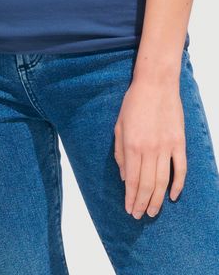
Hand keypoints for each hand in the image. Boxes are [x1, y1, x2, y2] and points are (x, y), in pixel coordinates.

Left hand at [113, 76, 186, 218]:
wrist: (156, 84)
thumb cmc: (134, 103)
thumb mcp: (119, 125)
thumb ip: (120, 152)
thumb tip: (123, 176)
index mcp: (132, 145)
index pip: (131, 180)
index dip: (130, 197)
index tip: (129, 209)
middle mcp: (149, 149)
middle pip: (146, 185)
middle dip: (142, 203)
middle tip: (139, 215)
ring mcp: (166, 147)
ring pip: (162, 181)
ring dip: (157, 199)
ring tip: (152, 212)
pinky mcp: (179, 143)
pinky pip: (180, 169)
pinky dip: (177, 185)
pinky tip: (172, 196)